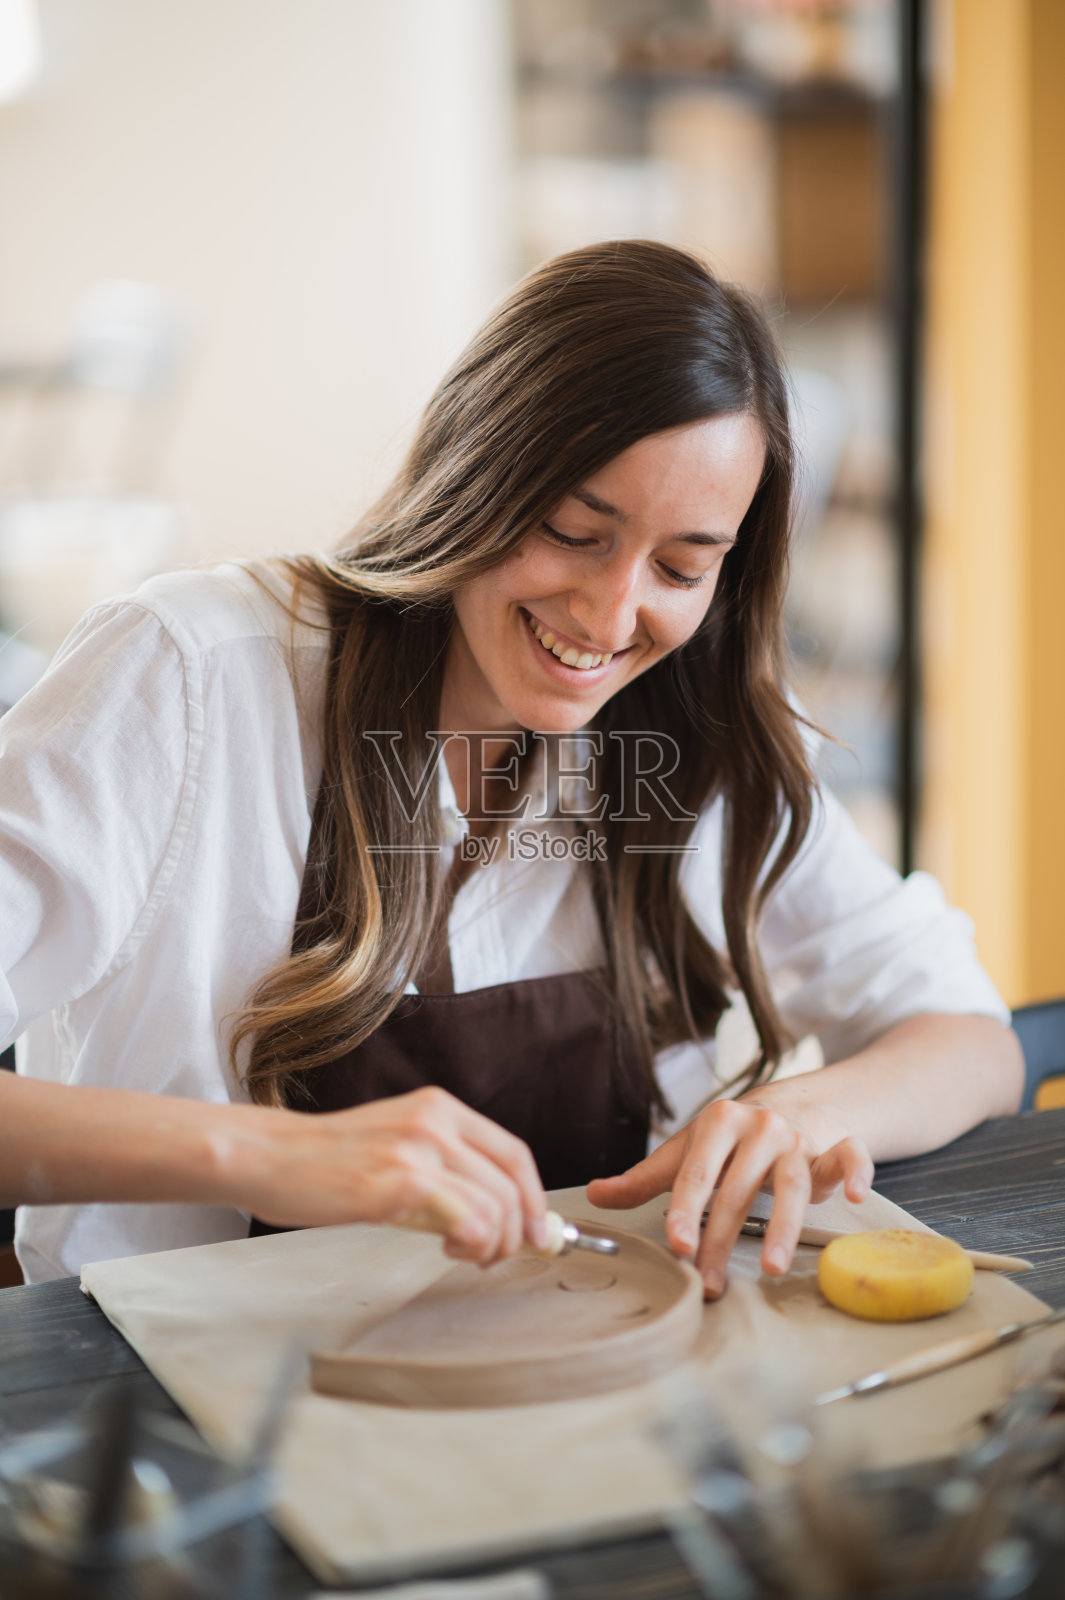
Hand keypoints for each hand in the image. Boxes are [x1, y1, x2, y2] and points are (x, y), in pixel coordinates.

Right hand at [219, 1087, 548, 1265]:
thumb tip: (498, 1215)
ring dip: (492, 1244)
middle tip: (498, 1258)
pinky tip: (447, 1248)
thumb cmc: (328, 1162)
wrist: (272, 1158)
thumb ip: (445, 1169)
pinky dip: (471, 1243)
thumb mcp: (398, 1147)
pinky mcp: (401, 1181)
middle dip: (518, 1233)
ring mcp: (419, 1148)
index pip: (514, 1153)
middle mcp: (436, 1121)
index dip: (535, 1200)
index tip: (538, 1233)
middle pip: (512, 1183)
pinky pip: (467, 1219)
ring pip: (495, 1206)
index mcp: (440, 1108)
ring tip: (462, 1253)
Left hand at [586, 1097, 872, 1297]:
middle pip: (738, 1189)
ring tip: (770, 1267)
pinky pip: (850, 1156)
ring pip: (792, 1184)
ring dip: (782, 1226)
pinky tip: (855, 1196)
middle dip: (721, 1240)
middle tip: (709, 1282)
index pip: (697, 1173)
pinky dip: (855, 1172)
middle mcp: (760, 1127)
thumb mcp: (686, 1152)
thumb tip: (594, 1196)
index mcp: (718, 1122)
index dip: (685, 1210)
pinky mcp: (835, 1146)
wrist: (790, 1103)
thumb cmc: (729, 1137)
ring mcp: (799, 1138)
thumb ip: (644, 1178)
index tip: (677, 1245)